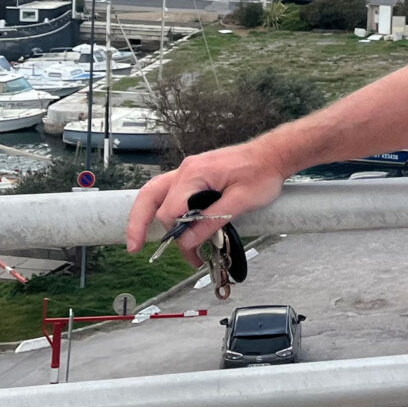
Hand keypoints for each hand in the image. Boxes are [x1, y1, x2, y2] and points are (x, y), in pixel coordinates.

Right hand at [127, 137, 286, 265]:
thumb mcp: (241, 202)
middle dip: (139, 224)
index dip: (176, 234)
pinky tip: (167, 225)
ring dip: (146, 216)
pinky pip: (170, 192)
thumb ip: (212, 221)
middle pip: (150, 197)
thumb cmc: (262, 174)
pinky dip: (164, 209)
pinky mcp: (195, 176)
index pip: (171, 210)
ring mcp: (188, 171)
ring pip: (155, 193)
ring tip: (139, 239)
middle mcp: (186, 170)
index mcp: (195, 174)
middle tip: (134, 248)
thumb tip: (188, 241)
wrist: (272, 155)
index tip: (189, 251)